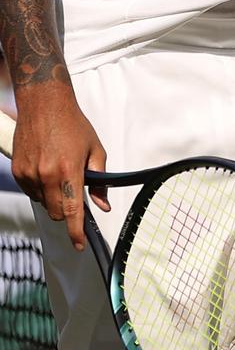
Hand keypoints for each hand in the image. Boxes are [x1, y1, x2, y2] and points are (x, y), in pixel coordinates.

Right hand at [12, 86, 109, 250]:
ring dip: (54, 198)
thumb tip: (102, 206)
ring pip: (44, 204)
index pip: (72, 211)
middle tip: (74, 193)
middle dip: (67, 211)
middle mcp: (47, 175)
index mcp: (69, 170)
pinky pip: (31, 192)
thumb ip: (100, 181)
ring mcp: (30, 174)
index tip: (80, 244)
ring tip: (60, 173)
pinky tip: (47, 169)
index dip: (76, 232)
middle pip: (57, 213)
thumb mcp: (95, 149)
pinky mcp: (18, 172)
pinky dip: (41, 189)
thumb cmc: (73, 125)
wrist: (44, 105)